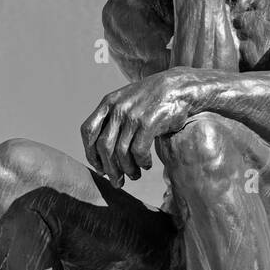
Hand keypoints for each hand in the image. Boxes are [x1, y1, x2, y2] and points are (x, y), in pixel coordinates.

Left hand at [80, 71, 196, 183]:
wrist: (181, 87)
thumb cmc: (154, 99)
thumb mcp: (128, 101)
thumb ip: (114, 119)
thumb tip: (103, 151)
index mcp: (109, 102)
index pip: (88, 131)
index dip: (90, 153)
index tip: (99, 167)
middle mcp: (118, 108)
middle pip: (104, 146)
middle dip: (109, 169)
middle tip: (117, 182)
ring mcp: (133, 115)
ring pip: (121, 152)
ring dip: (127, 169)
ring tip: (134, 176)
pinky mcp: (149, 123)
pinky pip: (139, 151)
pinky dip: (141, 162)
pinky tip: (147, 165)